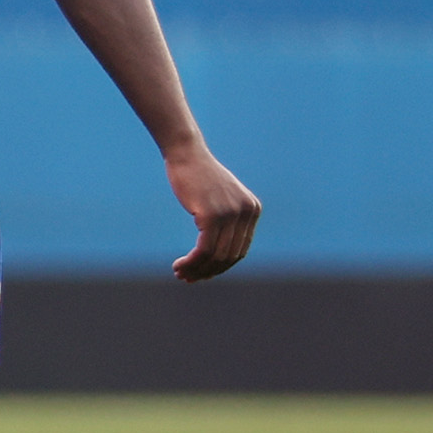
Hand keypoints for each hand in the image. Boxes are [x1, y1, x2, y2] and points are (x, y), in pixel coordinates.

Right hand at [166, 145, 260, 281]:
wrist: (186, 154)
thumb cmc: (198, 175)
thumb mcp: (221, 196)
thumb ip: (227, 218)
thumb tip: (222, 249)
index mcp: (253, 209)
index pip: (239, 250)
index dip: (220, 267)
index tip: (201, 274)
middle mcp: (246, 212)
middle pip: (229, 256)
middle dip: (207, 271)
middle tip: (187, 278)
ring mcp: (231, 214)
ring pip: (216, 255)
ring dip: (197, 269)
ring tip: (180, 273)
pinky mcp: (212, 215)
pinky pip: (204, 248)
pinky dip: (191, 261)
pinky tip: (179, 264)